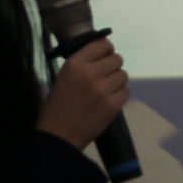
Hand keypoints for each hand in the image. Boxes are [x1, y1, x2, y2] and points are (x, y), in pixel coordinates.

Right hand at [36, 37, 127, 151]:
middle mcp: (90, 72)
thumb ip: (82, 67)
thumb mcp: (62, 79)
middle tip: (104, 78)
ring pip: (123, 75)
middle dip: (112, 67)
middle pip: (117, 59)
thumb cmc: (56, 109)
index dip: (106, 51)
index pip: (102, 44)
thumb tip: (101, 58)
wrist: (58, 137)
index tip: (104, 57)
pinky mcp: (112, 104)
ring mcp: (103, 89)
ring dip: (117, 82)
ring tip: (105, 92)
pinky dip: (119, 96)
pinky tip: (108, 102)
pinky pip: (126, 92)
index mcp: (74, 64)